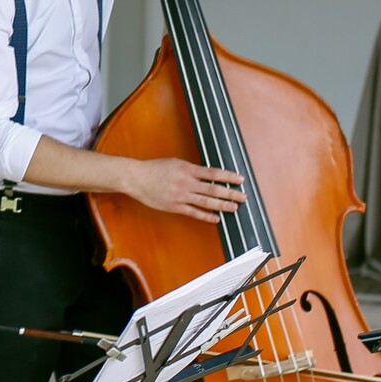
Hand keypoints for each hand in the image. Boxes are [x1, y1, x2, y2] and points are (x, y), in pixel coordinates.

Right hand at [120, 156, 244, 222]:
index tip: (240, 179)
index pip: (213, 173)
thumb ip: (191, 170)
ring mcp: (181, 196)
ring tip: (234, 207)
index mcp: (188, 169)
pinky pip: (194, 212)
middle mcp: (187, 183)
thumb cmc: (155, 169)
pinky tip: (216, 218)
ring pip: (206, 201)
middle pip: (214, 189)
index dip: (228, 177)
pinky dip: (206, 216)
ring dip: (222, 205)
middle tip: (243, 196)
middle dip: (230, 193)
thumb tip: (208, 175)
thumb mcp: (175, 163)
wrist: (137, 178)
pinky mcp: (175, 206)